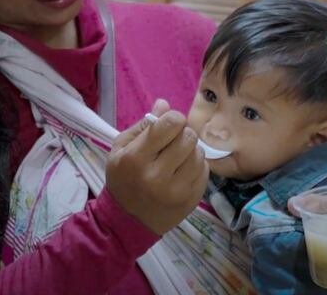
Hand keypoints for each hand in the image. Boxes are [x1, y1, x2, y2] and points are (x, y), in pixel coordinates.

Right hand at [106, 99, 209, 234]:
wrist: (129, 221)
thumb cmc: (123, 179)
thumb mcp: (121, 149)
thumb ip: (143, 126)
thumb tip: (165, 104)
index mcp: (136, 159)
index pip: (170, 124)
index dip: (173, 119)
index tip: (168, 125)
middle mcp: (157, 176)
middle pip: (188, 137)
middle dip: (182, 134)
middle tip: (173, 142)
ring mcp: (177, 191)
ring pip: (199, 153)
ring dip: (191, 150)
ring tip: (178, 157)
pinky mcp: (191, 200)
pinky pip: (205, 170)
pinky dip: (196, 165)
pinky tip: (183, 170)